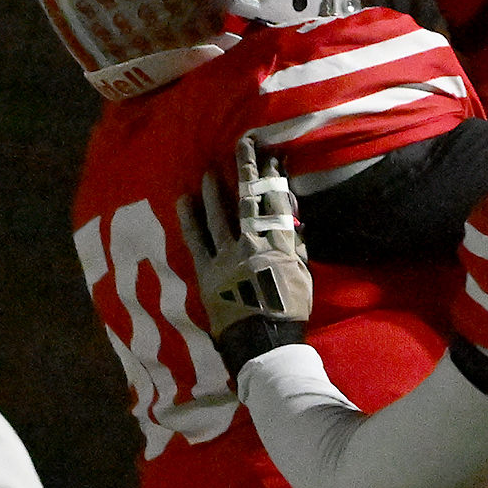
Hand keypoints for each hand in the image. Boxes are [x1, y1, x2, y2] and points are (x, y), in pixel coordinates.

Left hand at [178, 137, 313, 362]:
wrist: (263, 345)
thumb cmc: (288, 312)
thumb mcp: (302, 277)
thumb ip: (296, 245)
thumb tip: (290, 218)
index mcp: (282, 246)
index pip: (278, 203)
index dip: (275, 177)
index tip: (272, 156)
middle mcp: (254, 244)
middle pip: (250, 199)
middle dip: (247, 169)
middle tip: (243, 143)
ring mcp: (227, 257)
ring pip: (220, 214)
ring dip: (216, 189)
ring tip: (210, 170)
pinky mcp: (207, 271)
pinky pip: (196, 239)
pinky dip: (189, 217)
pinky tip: (184, 199)